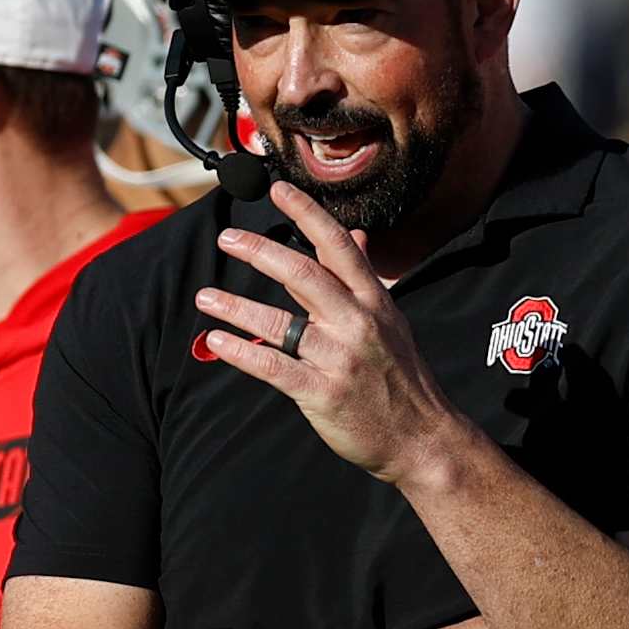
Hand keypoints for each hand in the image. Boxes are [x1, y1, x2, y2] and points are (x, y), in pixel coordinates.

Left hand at [195, 180, 468, 485]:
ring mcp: (340, 358)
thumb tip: (356, 236)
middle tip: (228, 238)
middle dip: (261, 252)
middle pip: (304, 275)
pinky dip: (242, 353)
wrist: (423, 438)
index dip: (306, 213)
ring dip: (237, 307)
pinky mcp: (323, 394)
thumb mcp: (391, 320)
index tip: (277, 189)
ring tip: (205, 297)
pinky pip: (274, 367)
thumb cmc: (402, 377)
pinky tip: (217, 341)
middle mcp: (357, 323)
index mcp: (374, 300)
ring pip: (281, 324)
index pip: (338, 245)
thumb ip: (365, 277)